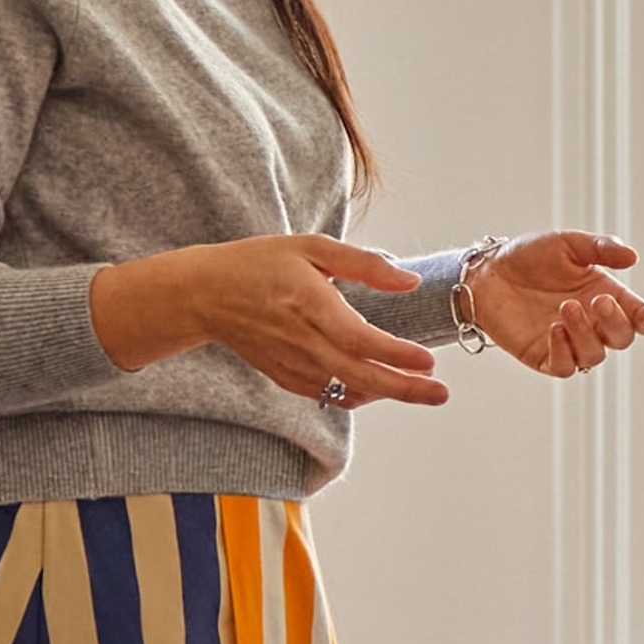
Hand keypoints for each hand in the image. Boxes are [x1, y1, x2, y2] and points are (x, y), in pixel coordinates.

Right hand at [91, 236, 450, 405]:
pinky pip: (325, 394)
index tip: (428, 361)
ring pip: (343, 389)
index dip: (394, 354)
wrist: (202, 294)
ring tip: (423, 392)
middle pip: (356, 374)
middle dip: (403, 388)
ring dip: (384, 394)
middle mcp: (299, 339)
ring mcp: (290, 362)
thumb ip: (363, 264)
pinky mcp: (283, 375)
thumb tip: (410, 279)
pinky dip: (354, 395)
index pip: (357, 338)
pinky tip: (379, 390)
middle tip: (441, 394)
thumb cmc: (260, 264)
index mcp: (308, 303)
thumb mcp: (311, 247)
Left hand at [468, 231, 643, 378]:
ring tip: (565, 308)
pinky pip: (564, 367)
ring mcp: (568, 342)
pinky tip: (553, 329)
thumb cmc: (528, 256)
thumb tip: (632, 256)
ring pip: (594, 356)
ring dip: (585, 334)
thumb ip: (601, 248)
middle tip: (598, 301)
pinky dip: (564, 352)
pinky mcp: (542, 355)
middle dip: (616, 323)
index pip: (639, 317)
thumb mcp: (568, 244)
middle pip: (623, 339)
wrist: (486, 272)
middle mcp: (592, 323)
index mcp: (606, 296)